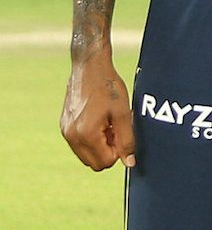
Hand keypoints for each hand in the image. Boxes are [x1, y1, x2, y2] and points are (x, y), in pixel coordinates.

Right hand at [61, 52, 135, 169]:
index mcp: (86, 134)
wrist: (89, 66)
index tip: (122, 133)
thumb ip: (127, 141)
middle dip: (109, 151)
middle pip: (94, 163)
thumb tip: (130, 163)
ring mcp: (65, 131)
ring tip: (108, 124)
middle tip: (116, 129)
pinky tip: (100, 121)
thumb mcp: (124, 114)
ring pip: (86, 155)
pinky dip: (92, 139)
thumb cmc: (109, 87)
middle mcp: (71, 136)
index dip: (119, 152)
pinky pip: (80, 144)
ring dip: (100, 146)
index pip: (105, 162)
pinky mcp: (64, 125)